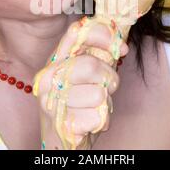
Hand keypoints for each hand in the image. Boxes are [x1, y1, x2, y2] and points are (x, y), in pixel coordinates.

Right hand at [33, 18, 128, 148]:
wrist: (63, 138)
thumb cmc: (79, 102)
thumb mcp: (88, 74)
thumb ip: (100, 55)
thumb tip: (121, 46)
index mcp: (56, 59)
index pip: (77, 33)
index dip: (103, 36)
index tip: (120, 47)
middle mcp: (48, 76)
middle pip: (91, 65)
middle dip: (109, 78)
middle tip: (107, 87)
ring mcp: (51, 101)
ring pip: (98, 94)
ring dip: (106, 103)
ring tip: (94, 107)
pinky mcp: (61, 124)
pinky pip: (97, 117)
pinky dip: (101, 122)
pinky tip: (89, 122)